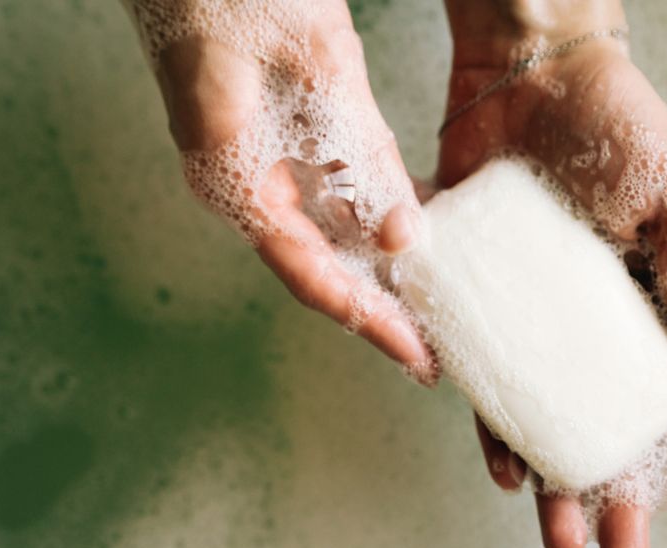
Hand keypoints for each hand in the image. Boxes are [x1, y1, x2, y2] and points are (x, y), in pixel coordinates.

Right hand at [132, 1, 435, 379]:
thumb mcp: (319, 69)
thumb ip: (361, 157)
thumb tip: (401, 236)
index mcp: (235, 180)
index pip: (314, 277)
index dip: (370, 322)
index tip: (418, 358)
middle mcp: (242, 183)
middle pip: (322, 269)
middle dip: (378, 310)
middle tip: (431, 350)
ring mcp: (255, 161)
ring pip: (328, 237)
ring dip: (377, 272)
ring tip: (426, 307)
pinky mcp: (273, 135)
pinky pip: (327, 194)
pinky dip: (369, 219)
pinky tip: (406, 234)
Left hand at [439, 1, 666, 547]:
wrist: (529, 79)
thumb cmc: (621, 130)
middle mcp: (608, 335)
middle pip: (623, 441)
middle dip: (628, 510)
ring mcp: (547, 329)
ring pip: (556, 429)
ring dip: (558, 492)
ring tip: (562, 545)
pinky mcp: (492, 309)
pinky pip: (494, 386)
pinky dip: (498, 431)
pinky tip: (503, 470)